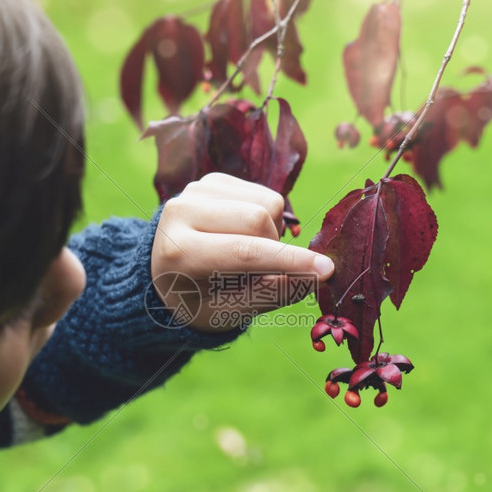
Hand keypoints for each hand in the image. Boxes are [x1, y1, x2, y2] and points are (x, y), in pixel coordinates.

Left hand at [150, 173, 334, 331]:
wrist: (165, 274)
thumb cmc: (200, 300)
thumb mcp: (233, 311)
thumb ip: (277, 293)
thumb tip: (322, 275)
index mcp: (180, 253)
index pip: (244, 252)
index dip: (290, 261)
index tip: (326, 271)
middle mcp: (180, 212)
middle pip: (258, 218)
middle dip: (275, 248)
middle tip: (263, 270)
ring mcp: (194, 190)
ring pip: (265, 202)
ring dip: (271, 233)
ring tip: (248, 253)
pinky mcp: (210, 180)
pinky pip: (262, 193)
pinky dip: (265, 219)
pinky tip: (243, 235)